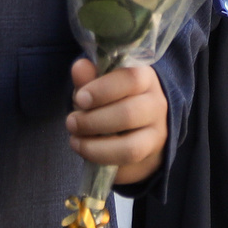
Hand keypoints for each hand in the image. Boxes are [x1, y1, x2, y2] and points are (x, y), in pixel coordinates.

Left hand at [68, 58, 167, 184]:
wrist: (134, 128)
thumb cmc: (111, 100)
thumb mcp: (98, 86)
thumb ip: (89, 78)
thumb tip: (79, 67)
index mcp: (145, 78)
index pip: (132, 78)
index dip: (103, 89)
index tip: (80, 98)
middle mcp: (156, 103)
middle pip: (129, 113)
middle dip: (93, 120)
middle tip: (71, 122)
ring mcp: (157, 131)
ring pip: (130, 144)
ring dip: (96, 146)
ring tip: (75, 140)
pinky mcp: (149, 154)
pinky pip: (126, 160)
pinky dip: (101, 157)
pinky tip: (85, 150)